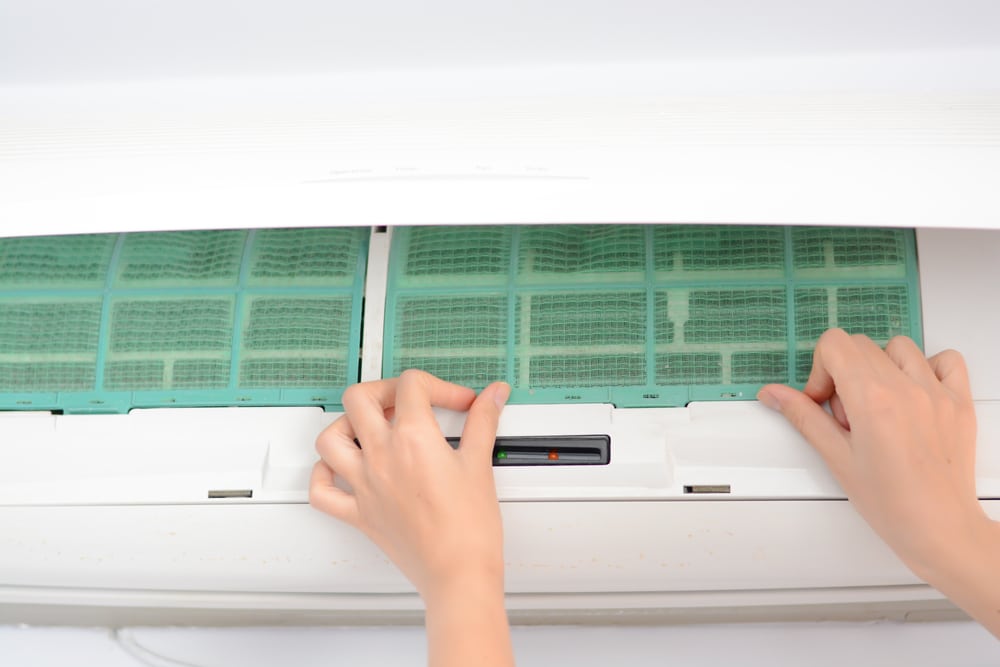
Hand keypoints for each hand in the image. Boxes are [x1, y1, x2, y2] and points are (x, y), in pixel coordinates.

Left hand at [310, 369, 509, 602]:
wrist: (458, 573)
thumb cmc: (469, 529)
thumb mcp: (480, 464)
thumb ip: (483, 421)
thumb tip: (492, 395)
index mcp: (413, 440)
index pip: (413, 386)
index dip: (440, 387)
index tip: (458, 403)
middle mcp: (382, 457)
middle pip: (359, 398)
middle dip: (384, 389)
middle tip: (406, 401)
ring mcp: (364, 486)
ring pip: (329, 439)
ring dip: (345, 424)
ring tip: (369, 426)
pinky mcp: (358, 514)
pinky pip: (321, 492)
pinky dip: (324, 474)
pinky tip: (341, 468)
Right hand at [758, 329, 999, 636]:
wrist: (939, 529)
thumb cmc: (892, 504)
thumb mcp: (836, 458)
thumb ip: (803, 417)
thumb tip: (774, 394)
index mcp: (872, 399)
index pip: (835, 345)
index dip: (820, 371)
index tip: (824, 401)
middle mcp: (906, 389)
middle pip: (860, 345)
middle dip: (844, 372)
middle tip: (846, 412)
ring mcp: (936, 393)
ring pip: (898, 347)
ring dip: (881, 367)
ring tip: (879, 404)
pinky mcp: (959, 403)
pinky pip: (947, 360)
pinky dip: (928, 367)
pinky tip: (913, 393)